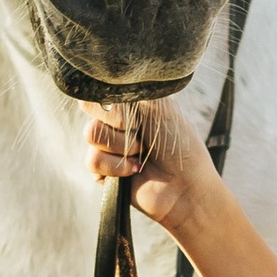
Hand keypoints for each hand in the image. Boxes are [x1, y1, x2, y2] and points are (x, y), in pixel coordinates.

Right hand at [82, 100, 219, 241]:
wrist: (186, 186)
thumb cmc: (179, 144)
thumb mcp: (159, 106)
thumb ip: (128, 92)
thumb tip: (96, 94)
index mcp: (129, 103)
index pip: (100, 90)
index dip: (117, 104)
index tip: (139, 116)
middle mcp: (116, 122)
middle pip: (90, 109)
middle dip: (122, 125)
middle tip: (144, 137)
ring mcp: (108, 146)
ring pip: (91, 135)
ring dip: (122, 147)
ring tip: (142, 156)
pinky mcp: (103, 171)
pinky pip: (92, 161)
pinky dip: (117, 167)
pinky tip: (134, 171)